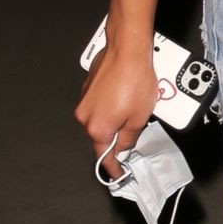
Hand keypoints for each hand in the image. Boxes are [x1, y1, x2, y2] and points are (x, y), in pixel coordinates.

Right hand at [76, 41, 158, 176]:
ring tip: (133, 108)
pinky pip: (99, 104)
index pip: (104, 156)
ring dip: (114, 119)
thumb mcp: (139, 118)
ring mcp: (84, 100)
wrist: (126, 50)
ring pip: (100, 119)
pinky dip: (110, 105)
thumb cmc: (135, 82)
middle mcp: (85, 116)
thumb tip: (122, 149)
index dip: (114, 167)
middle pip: (101, 136)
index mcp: (97, 129)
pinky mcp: (87, 87)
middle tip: (134, 134)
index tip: (119, 173)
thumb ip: (128, 138)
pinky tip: (124, 95)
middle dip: (116, 138)